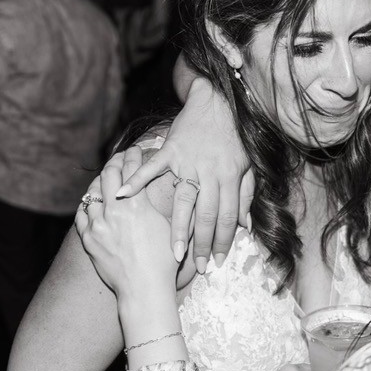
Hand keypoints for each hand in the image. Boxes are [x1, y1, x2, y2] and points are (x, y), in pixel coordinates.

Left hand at [76, 147, 173, 295]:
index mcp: (136, 205)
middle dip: (116, 162)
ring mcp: (97, 225)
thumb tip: (174, 189)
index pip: (132, 169)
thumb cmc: (163, 262)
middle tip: (122, 159)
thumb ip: (166, 205)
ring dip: (100, 181)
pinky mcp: (89, 239)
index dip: (135, 155)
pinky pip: (82, 214)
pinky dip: (88, 204)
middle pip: (108, 173)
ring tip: (107, 178)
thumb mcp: (170, 227)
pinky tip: (94, 202)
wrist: (143, 290)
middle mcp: (113, 211)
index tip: (138, 150)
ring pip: (92, 191)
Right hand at [116, 76, 253, 272]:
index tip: (218, 262)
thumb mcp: (246, 166)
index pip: (227, 216)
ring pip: (183, 200)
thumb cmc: (233, 137)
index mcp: (229, 178)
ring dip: (179, 228)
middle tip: (199, 268)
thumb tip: (246, 225)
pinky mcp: (170, 150)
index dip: (224, 241)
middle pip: (207, 215)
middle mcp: (210, 172)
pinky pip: (153, 168)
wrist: (218, 103)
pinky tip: (123, 196)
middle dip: (204, 244)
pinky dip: (137, 181)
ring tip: (174, 252)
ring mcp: (188, 162)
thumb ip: (245, 195)